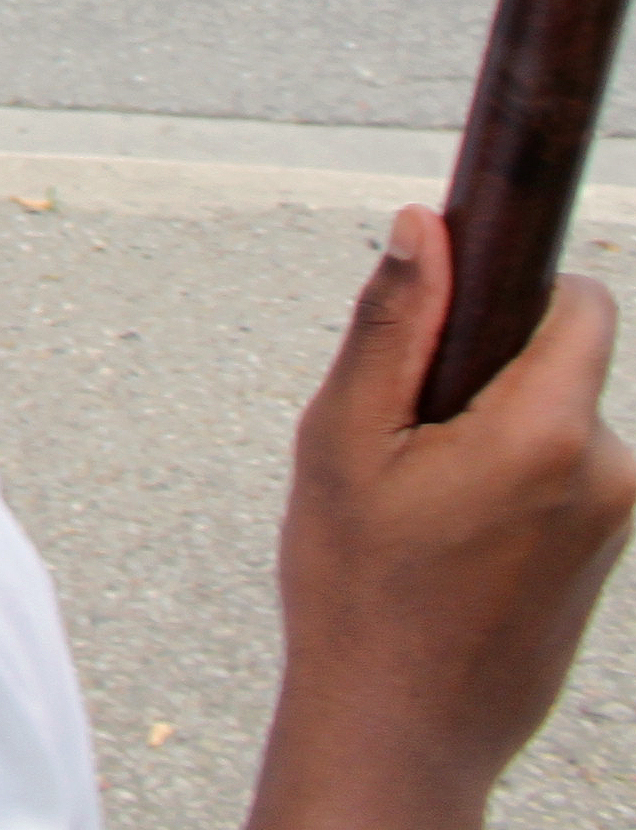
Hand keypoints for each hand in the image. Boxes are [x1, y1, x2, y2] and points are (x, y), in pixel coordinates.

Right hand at [251, 206, 635, 828]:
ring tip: (417, 498)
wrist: (401, 728)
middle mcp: (609, 473)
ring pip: (553, 419)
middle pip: (559, 361)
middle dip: (483, 369)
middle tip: (401, 435)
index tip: (448, 308)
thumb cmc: (360, 589)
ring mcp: (614, 522)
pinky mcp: (605, 557)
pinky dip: (507, 478)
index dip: (513, 284)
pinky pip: (560, 475)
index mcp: (549, 433)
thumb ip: (394, 324)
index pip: (580, 302)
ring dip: (490, 429)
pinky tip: (446, 536)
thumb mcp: (344, 438)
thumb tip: (426, 226)